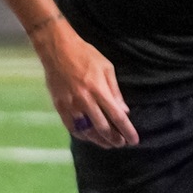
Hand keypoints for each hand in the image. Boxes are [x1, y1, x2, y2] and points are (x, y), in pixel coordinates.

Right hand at [34, 20, 135, 146]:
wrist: (57, 49)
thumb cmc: (85, 55)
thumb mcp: (106, 68)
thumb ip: (115, 91)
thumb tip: (124, 111)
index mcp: (99, 90)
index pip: (117, 116)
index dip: (127, 131)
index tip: (134, 140)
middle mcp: (85, 100)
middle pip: (103, 128)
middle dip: (115, 139)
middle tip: (121, 143)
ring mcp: (71, 105)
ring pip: (87, 132)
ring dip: (100, 141)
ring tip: (108, 144)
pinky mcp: (60, 107)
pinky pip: (72, 128)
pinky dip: (83, 136)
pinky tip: (90, 137)